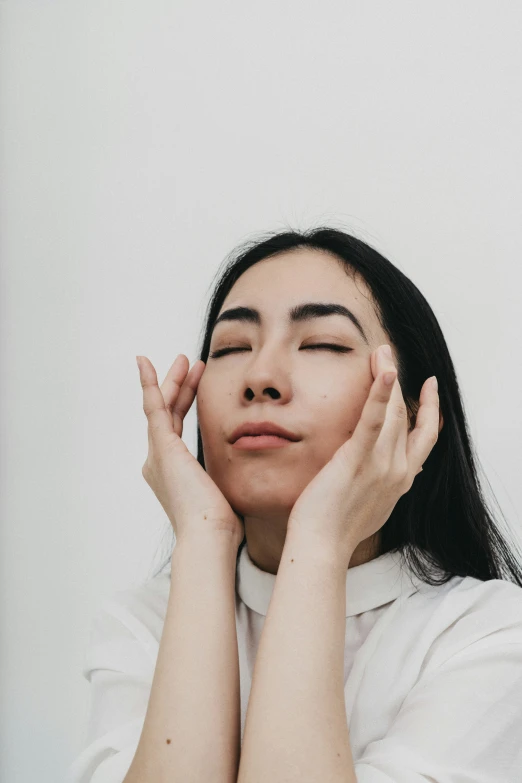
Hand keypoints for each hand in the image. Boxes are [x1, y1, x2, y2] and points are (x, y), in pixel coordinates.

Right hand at [137, 354, 244, 548]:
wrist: (210, 535)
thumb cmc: (222, 523)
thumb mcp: (226, 490)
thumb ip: (230, 474)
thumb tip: (252, 471)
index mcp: (173, 470)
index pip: (177, 425)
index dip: (187, 399)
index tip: (199, 379)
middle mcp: (160, 461)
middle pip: (168, 412)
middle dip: (179, 385)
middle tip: (189, 363)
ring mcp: (158, 454)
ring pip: (162, 407)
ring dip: (172, 381)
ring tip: (184, 359)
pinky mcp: (161, 447)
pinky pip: (153, 408)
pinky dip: (149, 385)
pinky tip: (146, 365)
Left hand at [287, 344, 440, 564]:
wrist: (321, 546)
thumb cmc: (338, 529)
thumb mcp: (372, 506)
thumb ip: (384, 485)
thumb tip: (392, 476)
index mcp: (402, 480)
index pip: (423, 438)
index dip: (429, 411)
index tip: (429, 389)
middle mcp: (399, 470)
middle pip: (406, 417)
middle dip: (400, 383)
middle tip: (388, 355)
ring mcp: (381, 465)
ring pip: (393, 413)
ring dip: (388, 376)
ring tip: (382, 352)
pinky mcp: (357, 459)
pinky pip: (373, 421)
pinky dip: (381, 394)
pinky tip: (385, 372)